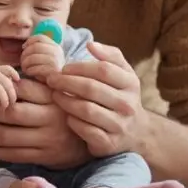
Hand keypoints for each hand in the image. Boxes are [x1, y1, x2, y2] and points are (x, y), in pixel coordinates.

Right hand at [0, 65, 19, 108]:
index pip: (8, 68)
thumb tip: (16, 86)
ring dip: (4, 102)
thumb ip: (2, 80)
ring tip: (2, 107)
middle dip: (11, 96)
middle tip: (11, 103)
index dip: (14, 74)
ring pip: (2, 92)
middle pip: (8, 84)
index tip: (17, 81)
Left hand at [0, 78, 90, 168]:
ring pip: (7, 136)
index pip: (21, 89)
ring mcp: (47, 139)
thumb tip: (5, 75)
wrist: (92, 141)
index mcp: (53, 96)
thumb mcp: (59, 91)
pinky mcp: (44, 157)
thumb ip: (38, 83)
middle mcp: (50, 118)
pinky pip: (13, 155)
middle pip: (10, 113)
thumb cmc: (66, 110)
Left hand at [21, 35, 64, 78]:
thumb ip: (39, 48)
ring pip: (33, 57)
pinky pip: (35, 68)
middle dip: (25, 54)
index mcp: (55, 47)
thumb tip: (24, 45)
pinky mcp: (52, 72)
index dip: (29, 41)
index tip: (23, 47)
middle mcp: (57, 53)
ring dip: (25, 63)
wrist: (57, 84)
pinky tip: (29, 73)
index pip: (40, 38)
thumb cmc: (47, 70)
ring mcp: (56, 62)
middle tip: (22, 61)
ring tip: (24, 67)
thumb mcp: (46, 56)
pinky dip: (29, 70)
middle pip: (35, 47)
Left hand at [47, 42, 145, 156]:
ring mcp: (120, 125)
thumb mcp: (122, 73)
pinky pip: (86, 130)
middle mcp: (128, 105)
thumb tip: (90, 44)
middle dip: (66, 82)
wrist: (136, 132)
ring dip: (66, 101)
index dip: (79, 67)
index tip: (63, 68)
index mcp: (131, 84)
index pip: (103, 70)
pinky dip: (72, 121)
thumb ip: (109, 55)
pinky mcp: (109, 143)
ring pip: (87, 110)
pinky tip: (66, 116)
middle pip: (92, 89)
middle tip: (51, 80)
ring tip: (55, 95)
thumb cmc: (120, 95)